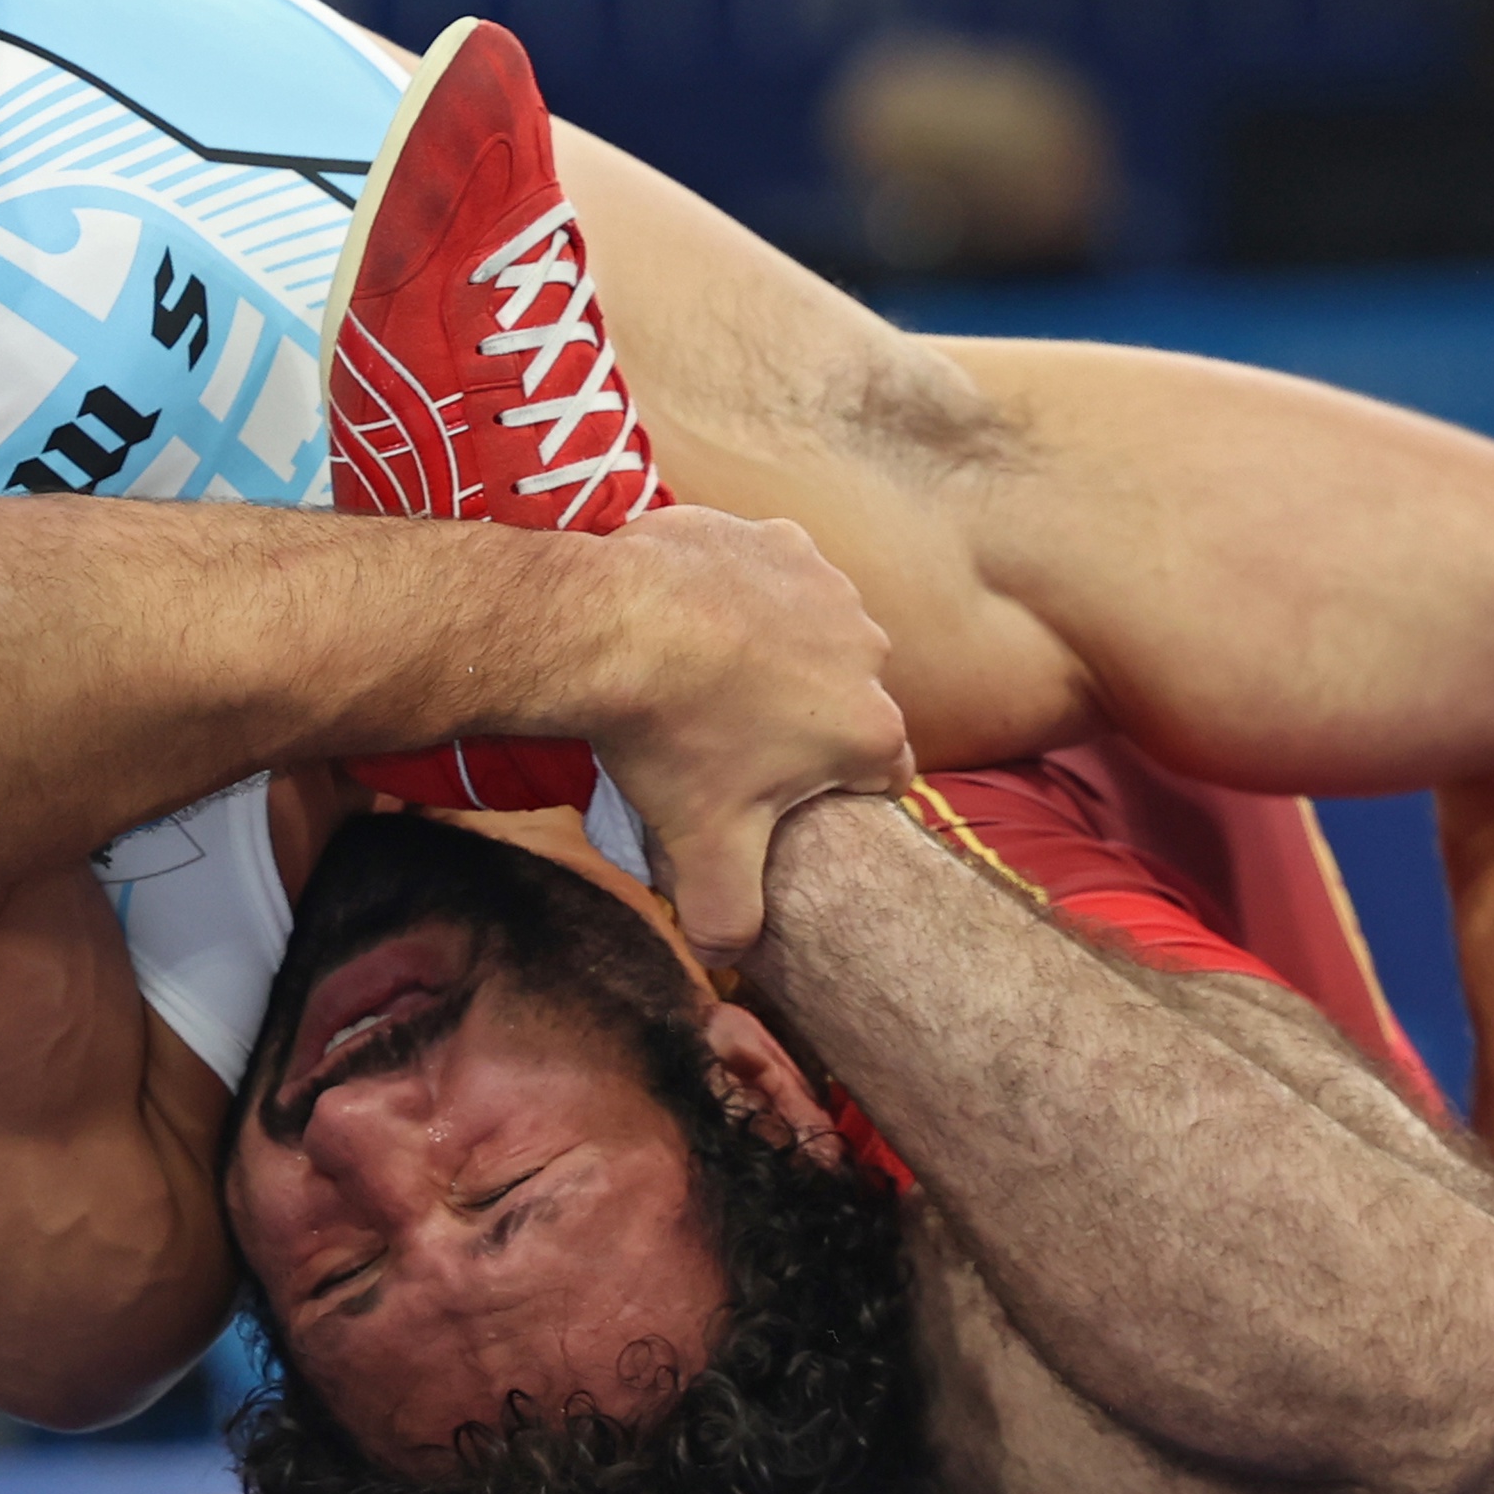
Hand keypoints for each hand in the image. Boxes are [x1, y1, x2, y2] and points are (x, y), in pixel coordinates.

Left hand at [589, 507, 912, 962]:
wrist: (611, 629)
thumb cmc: (670, 740)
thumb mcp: (701, 852)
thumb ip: (729, 918)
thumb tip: (728, 956)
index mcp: (869, 728)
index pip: (883, 773)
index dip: (838, 790)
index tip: (790, 793)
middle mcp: (867, 648)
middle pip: (849, 697)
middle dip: (805, 717)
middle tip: (732, 736)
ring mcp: (824, 583)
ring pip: (814, 630)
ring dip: (777, 649)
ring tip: (705, 674)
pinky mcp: (775, 537)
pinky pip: (768, 572)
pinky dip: (739, 591)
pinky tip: (690, 614)